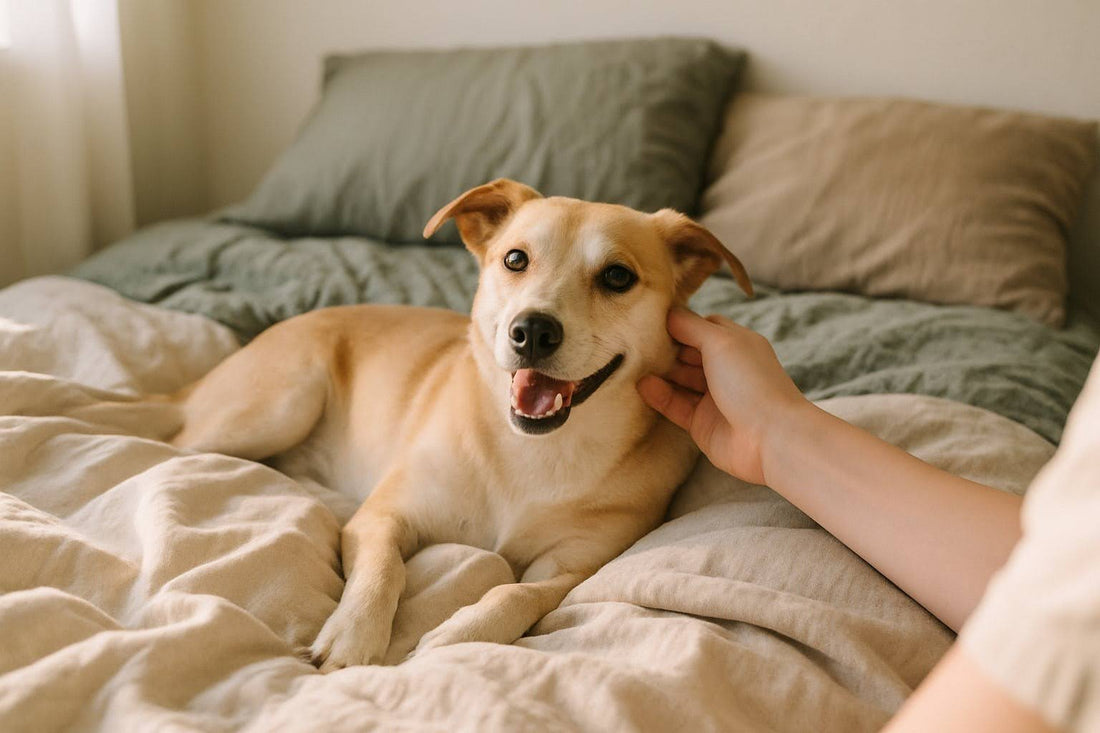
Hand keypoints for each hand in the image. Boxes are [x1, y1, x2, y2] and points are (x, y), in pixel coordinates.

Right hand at [637, 308, 807, 485]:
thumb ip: (691, 326)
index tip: (651, 320)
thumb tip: (667, 314)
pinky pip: (676, 405)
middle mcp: (726, 369)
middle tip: (635, 342)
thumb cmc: (751, 382)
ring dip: (659, 372)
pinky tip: (642, 386)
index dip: (680, 323)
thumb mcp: (721, 341)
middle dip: (665, 348)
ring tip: (633, 364)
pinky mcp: (702, 423)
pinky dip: (659, 395)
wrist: (770, 437)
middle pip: (688, 353)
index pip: (703, 327)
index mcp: (737, 345)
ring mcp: (714, 398)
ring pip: (680, 380)